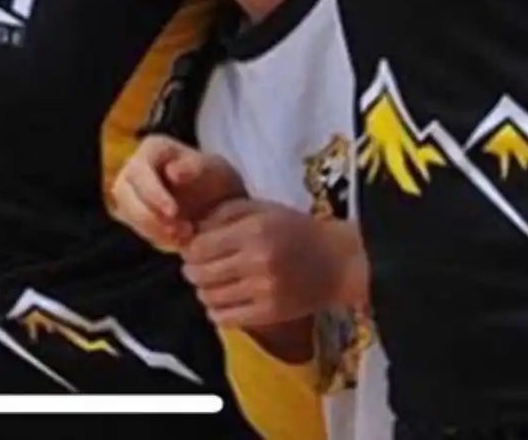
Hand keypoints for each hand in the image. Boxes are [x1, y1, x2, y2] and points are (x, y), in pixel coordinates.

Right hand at [109, 136, 247, 253]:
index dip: (153, 193)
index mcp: (152, 149)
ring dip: (151, 229)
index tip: (173, 212)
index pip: (140, 171)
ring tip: (182, 237)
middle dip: (149, 216)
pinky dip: (154, 236)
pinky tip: (177, 240)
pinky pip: (135, 226)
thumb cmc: (216, 180)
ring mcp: (131, 191)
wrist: (219, 202)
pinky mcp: (133, 213)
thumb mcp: (215, 170)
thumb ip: (195, 168)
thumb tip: (172, 172)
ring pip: (126, 212)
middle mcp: (135, 168)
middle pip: (125, 193)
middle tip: (178, 232)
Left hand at [181, 199, 353, 328]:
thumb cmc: (295, 229)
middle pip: (199, 274)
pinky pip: (226, 319)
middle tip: (197, 269)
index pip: (199, 247)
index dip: (189, 251)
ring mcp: (264, 290)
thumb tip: (191, 233)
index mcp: (252, 230)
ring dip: (203, 292)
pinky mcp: (271, 313)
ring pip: (209, 298)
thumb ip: (223, 214)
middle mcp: (256, 260)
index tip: (193, 251)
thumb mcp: (260, 209)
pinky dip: (216, 312)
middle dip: (191, 272)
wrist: (338, 261)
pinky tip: (223, 303)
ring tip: (211, 286)